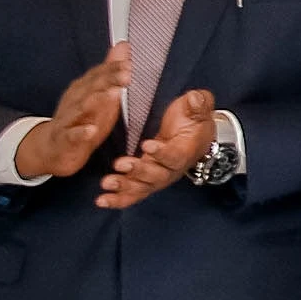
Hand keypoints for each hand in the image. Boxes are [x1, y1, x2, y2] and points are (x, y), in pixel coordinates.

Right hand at [14, 46, 129, 180]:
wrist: (54, 148)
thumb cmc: (81, 119)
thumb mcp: (100, 94)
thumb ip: (111, 71)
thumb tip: (123, 45)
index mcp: (83, 89)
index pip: (98, 75)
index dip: (112, 69)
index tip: (128, 64)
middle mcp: (74, 101)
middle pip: (91, 88)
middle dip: (108, 80)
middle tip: (126, 74)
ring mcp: (68, 119)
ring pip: (81, 108)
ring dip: (96, 101)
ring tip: (111, 94)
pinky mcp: (64, 139)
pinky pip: (72, 135)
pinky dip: (81, 132)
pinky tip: (91, 130)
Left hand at [95, 88, 216, 209]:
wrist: (192, 134)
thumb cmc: (191, 119)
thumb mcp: (197, 106)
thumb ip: (199, 102)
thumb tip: (194, 98)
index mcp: (186, 151)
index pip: (175, 155)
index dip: (162, 153)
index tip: (147, 145)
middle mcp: (172, 169)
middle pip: (157, 176)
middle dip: (139, 171)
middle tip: (120, 164)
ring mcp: (157, 177)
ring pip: (143, 187)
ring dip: (124, 186)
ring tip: (107, 183)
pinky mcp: (144, 181)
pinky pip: (133, 194)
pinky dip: (118, 199)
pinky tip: (101, 201)